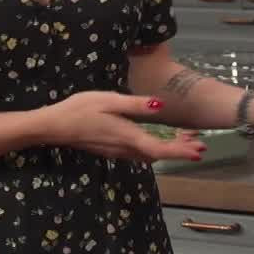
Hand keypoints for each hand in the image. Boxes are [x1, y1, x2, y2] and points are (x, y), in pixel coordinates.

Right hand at [39, 92, 204, 162]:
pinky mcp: (112, 149)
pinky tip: (158, 138)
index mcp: (127, 135)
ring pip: (149, 154)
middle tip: (200, 144)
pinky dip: (155, 147)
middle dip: (180, 150)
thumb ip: (135, 105)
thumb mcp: (108, 100)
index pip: (159, 149)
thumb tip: (160, 106)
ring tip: (186, 139)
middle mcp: (125, 148)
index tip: (198, 152)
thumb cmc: (79, 109)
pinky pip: (139, 152)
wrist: (53, 126)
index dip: (180, 152)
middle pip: (158, 154)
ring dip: (169, 149)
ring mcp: (117, 151)